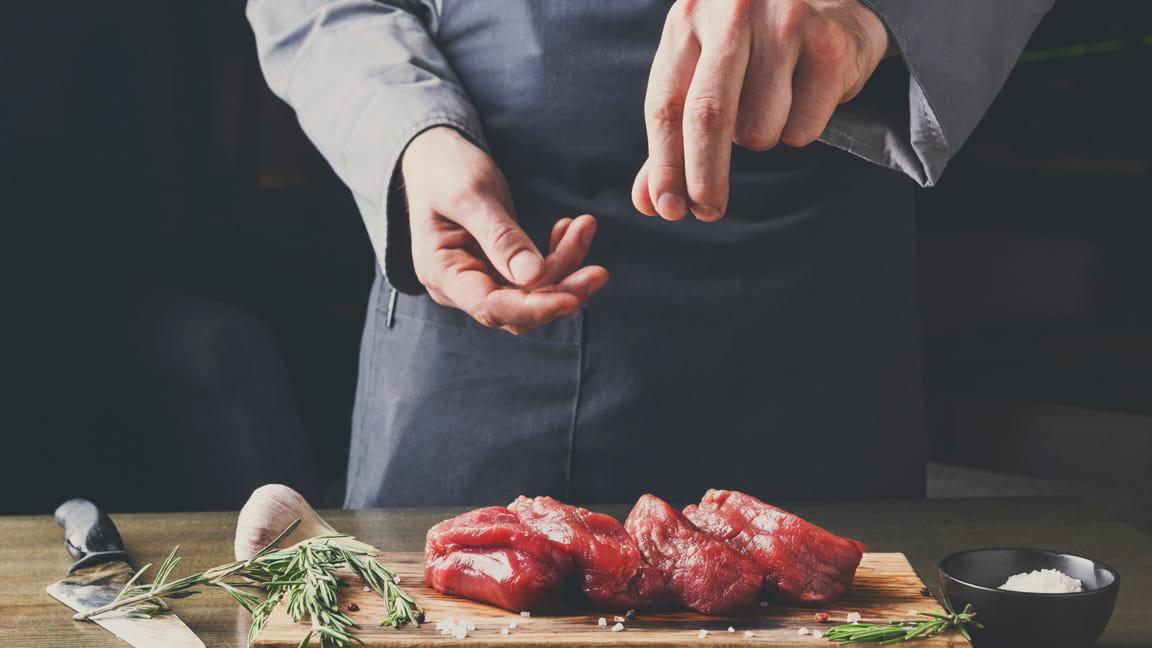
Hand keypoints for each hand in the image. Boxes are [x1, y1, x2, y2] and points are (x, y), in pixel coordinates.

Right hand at [402, 127, 608, 334]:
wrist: (436, 156)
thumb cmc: (446, 170)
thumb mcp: (471, 195)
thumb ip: (500, 237)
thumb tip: (533, 278)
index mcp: (442, 273)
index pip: (491, 307)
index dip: (534, 307)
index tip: (573, 298)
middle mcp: (460, 285)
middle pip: (518, 310)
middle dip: (561, 290)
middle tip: (599, 271)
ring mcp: (481, 278)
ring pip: (533, 292)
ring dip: (566, 266)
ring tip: (585, 226)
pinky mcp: (500, 268)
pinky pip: (536, 275)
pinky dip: (558, 255)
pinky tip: (568, 229)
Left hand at [632, 0, 890, 221]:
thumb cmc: (754, 39)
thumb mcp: (702, 67)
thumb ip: (674, 133)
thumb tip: (650, 200)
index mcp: (688, 19)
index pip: (666, 105)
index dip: (664, 166)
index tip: (666, 208)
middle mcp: (733, 13)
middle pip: (708, 116)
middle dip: (705, 177)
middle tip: (707, 212)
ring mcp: (786, 23)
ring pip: (760, 129)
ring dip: (763, 136)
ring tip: (775, 100)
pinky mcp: (831, 45)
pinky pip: (803, 127)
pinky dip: (801, 128)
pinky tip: (807, 91)